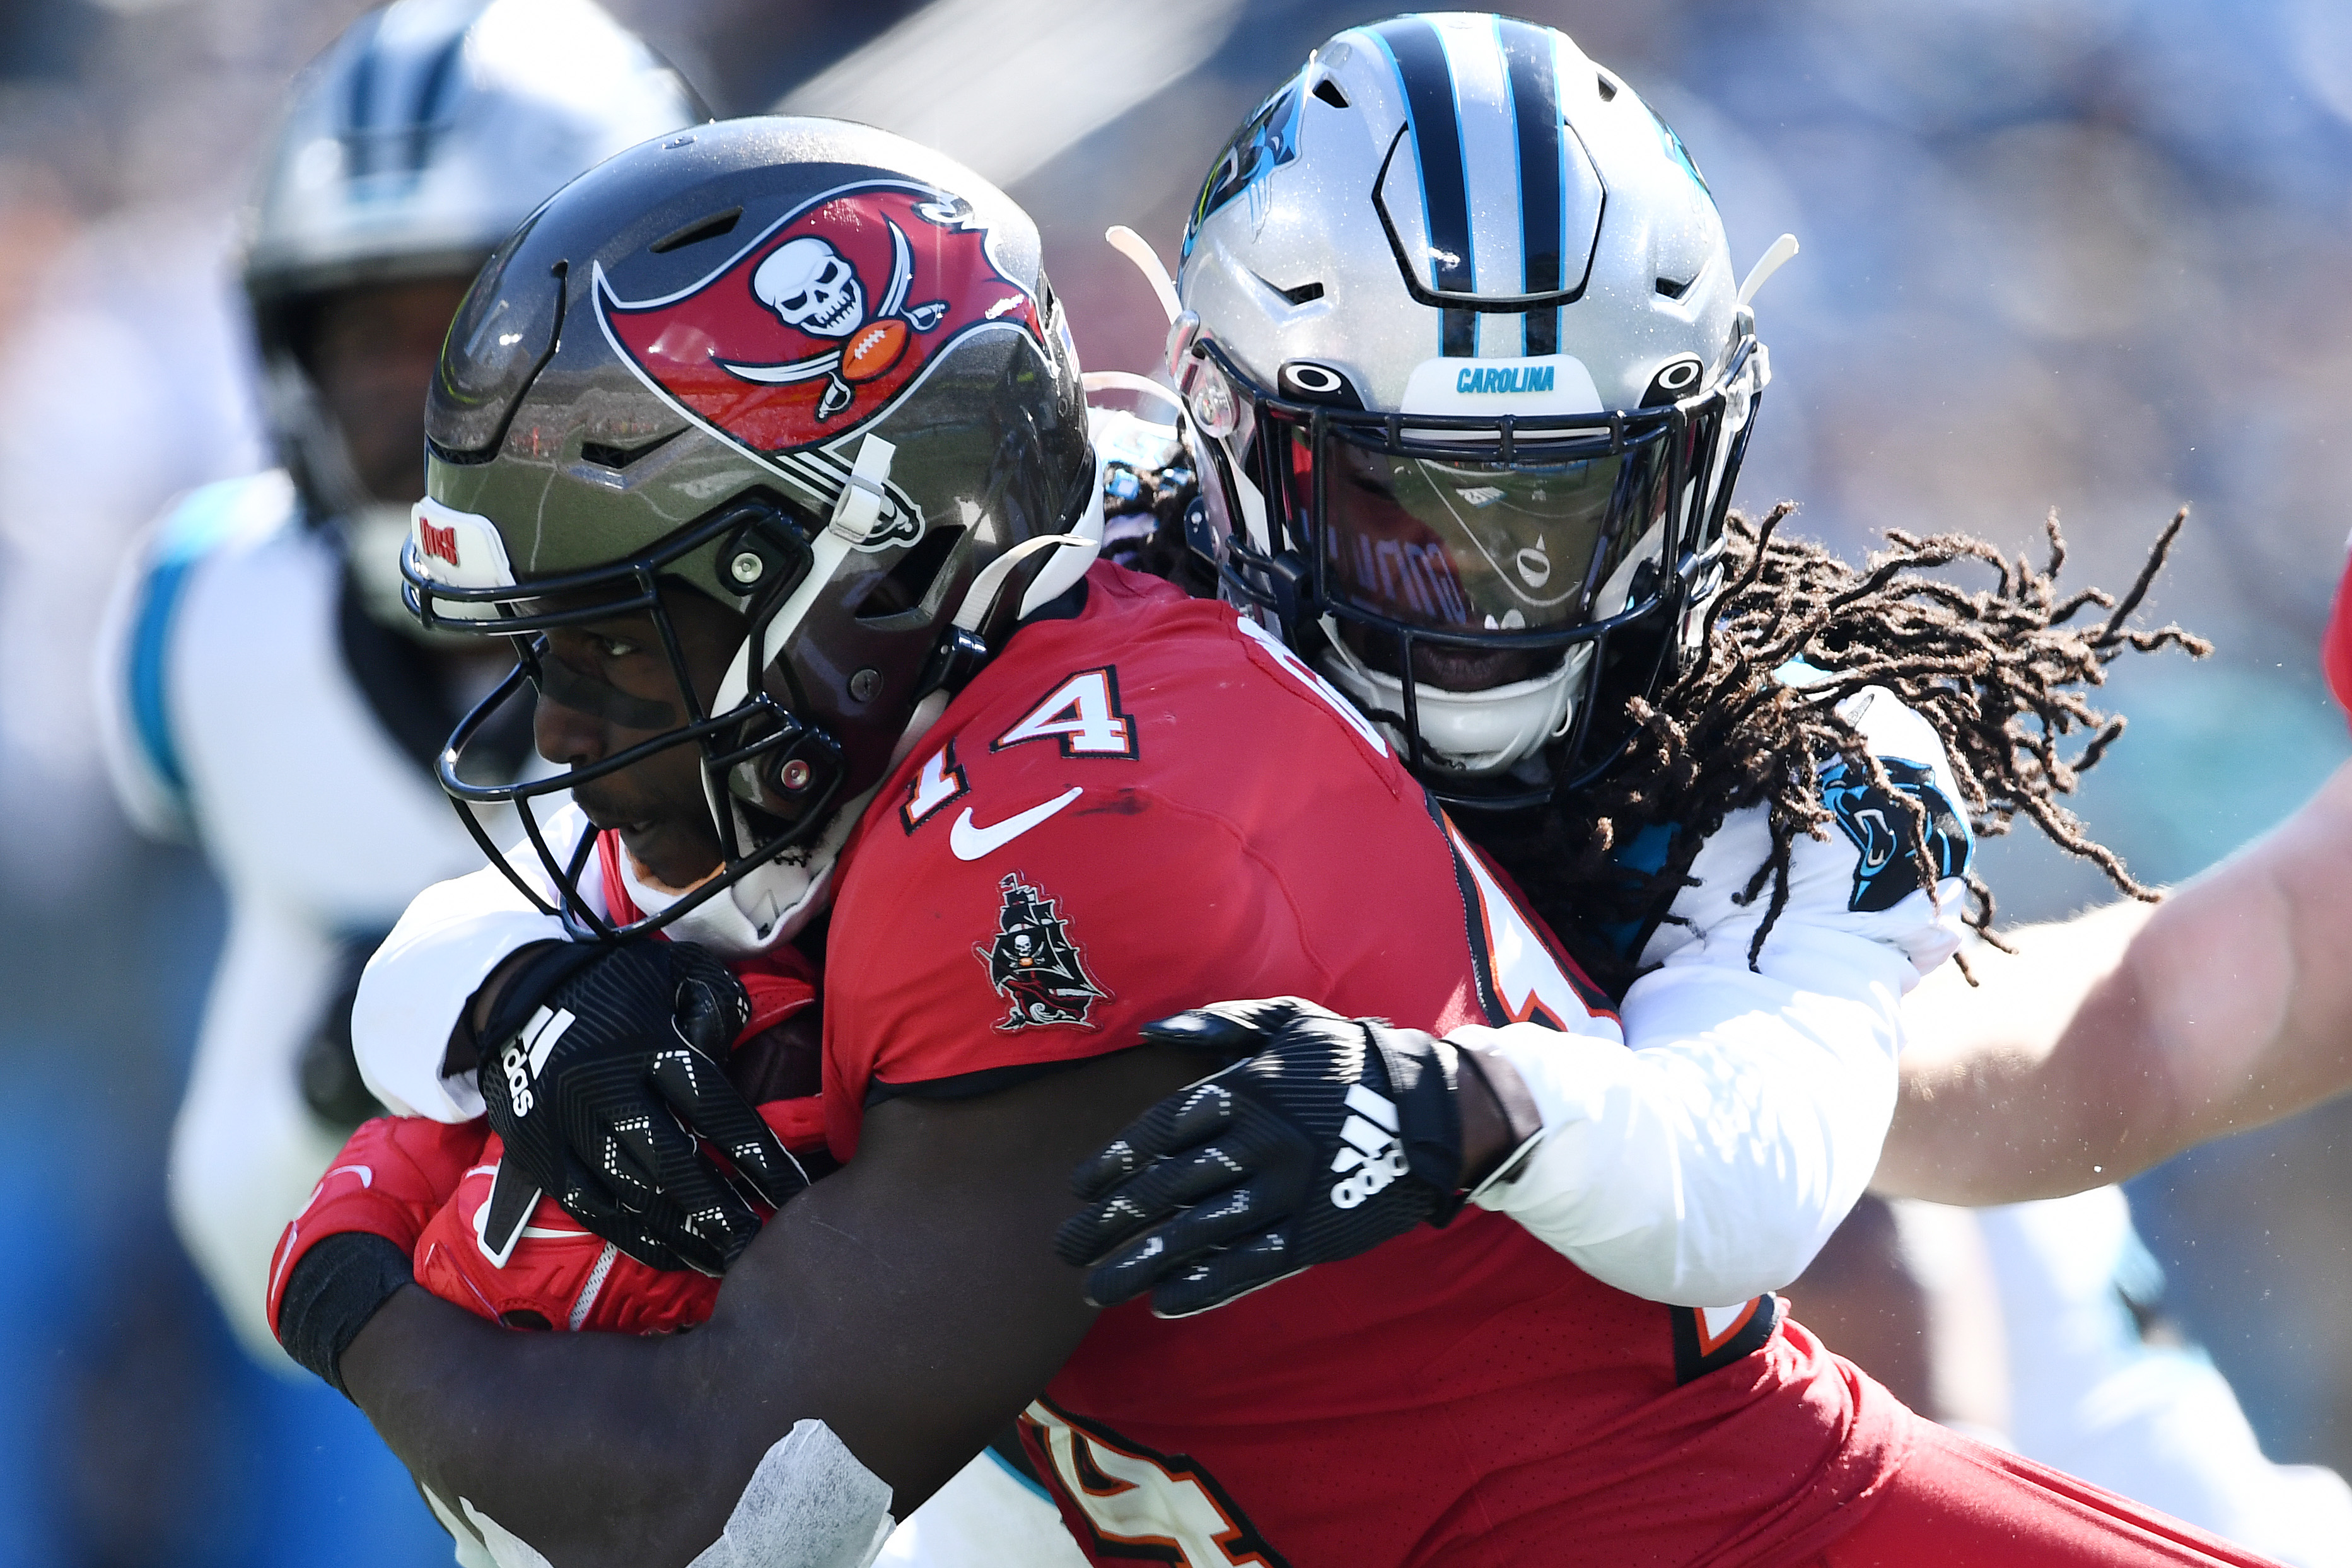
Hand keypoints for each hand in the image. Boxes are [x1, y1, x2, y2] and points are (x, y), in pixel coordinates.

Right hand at [476, 939, 806, 1274]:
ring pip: (630, 1195)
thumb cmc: (615, 984)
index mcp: (646, 1045)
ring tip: (725, 1260)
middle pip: (670, 1164)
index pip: (714, 1109)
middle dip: (719, 1211)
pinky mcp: (540, 1153)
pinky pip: (591, 1208)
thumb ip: (719, 1004)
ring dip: (682, 1233)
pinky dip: (634, 1237)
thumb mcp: (677, 972)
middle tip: (759, 1246)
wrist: (515, 994)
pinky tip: (673, 1255)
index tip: (795, 1196)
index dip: (757, 1158)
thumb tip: (735, 1052)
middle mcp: (603, 1089)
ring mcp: (566, 1126)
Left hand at [1055, 998, 1469, 1316]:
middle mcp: (1257, 1143)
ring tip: (1098, 1289)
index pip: (1159, 1131)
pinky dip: (1206, 1286)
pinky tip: (1165, 1301)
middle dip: (1110, 1222)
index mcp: (1244, 1090)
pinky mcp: (1313, 1233)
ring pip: (1198, 1233)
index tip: (1080, 1188)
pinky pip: (1251, 1265)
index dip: (1114, 1162)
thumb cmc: (1347, 1059)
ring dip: (1142, 1264)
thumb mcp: (1287, 1019)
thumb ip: (1219, 1024)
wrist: (1430, 1108)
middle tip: (1067, 1248)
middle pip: (1166, 1188)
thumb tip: (1154, 1031)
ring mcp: (1285, 1193)